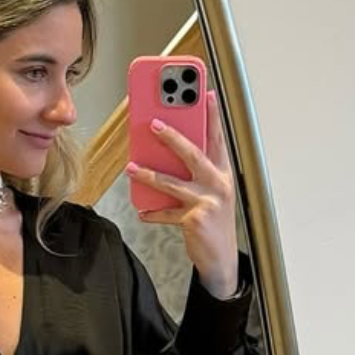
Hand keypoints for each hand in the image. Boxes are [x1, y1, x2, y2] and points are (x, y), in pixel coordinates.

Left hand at [125, 86, 238, 296]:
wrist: (221, 260)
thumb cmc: (214, 223)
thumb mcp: (211, 194)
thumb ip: (196, 174)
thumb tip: (167, 157)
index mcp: (223, 174)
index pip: (218, 139)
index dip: (213, 116)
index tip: (207, 94)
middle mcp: (218, 185)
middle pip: (194, 154)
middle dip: (172, 137)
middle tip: (154, 123)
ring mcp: (207, 202)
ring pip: (173, 183)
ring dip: (149, 174)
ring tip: (132, 167)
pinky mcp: (194, 219)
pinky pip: (167, 213)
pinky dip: (153, 213)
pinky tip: (142, 212)